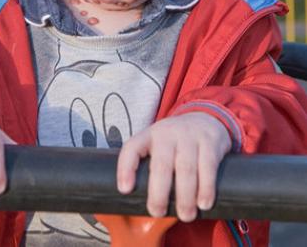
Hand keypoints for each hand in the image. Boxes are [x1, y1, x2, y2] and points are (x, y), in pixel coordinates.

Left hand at [117, 112, 231, 221]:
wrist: (204, 119)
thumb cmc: (175, 142)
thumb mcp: (157, 144)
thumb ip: (148, 166)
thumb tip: (136, 202)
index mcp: (149, 135)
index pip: (132, 148)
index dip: (126, 168)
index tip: (125, 190)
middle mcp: (167, 134)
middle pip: (161, 165)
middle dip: (158, 193)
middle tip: (157, 212)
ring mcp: (189, 137)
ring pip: (185, 169)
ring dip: (185, 197)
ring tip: (185, 215)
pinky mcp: (210, 142)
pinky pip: (208, 167)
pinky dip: (206, 188)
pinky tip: (203, 203)